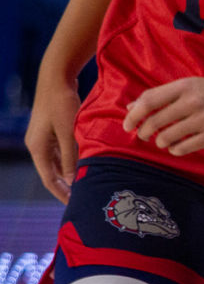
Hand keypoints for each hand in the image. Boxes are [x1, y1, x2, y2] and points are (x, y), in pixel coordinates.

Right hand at [25, 70, 80, 202]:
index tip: (75, 205)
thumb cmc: (62, 104)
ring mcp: (43, 138)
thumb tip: (72, 180)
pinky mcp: (51, 131)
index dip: (62, 193)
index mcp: (37, 148)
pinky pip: (60, 152)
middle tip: (83, 198)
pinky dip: (70, 161)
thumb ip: (70, 157)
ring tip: (85, 185)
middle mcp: (37, 145)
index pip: (49, 179)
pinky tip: (83, 166)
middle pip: (52, 173)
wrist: (56, 78)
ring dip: (69, 174)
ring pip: (57, 163)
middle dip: (66, 187)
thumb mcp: (68, 132)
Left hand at [123, 75, 203, 155]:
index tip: (127, 125)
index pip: (149, 101)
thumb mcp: (187, 86)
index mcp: (184, 87)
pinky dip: (175, 150)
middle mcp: (193, 102)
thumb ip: (160, 95)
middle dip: (144, 132)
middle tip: (143, 135)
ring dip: (160, 142)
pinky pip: (184, 147)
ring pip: (168, 137)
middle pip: (156, 121)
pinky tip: (176, 147)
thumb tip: (130, 107)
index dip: (134, 115)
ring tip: (162, 141)